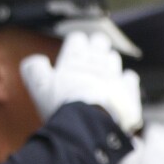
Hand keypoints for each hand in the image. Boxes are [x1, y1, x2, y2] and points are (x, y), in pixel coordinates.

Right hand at [19, 30, 142, 133]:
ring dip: (108, 62)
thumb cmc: (63, 105)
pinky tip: (118, 86)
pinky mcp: (128, 89)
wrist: (90, 125)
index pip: (77, 38)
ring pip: (114, 57)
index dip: (74, 44)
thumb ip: (34, 70)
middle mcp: (97, 61)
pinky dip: (124, 80)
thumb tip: (33, 60)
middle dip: (94, 46)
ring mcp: (114, 74)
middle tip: (88, 58)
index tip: (72, 52)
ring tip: (101, 74)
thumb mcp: (39, 87)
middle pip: (99, 41)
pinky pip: (129, 77)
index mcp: (75, 58)